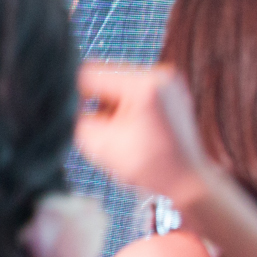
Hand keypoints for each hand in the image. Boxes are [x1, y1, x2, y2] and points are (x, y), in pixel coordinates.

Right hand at [73, 64, 212, 203]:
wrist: (188, 181)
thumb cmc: (149, 168)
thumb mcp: (99, 145)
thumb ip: (75, 118)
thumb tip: (68, 103)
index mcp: (144, 84)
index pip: (89, 74)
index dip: (76, 98)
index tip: (81, 120)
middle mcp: (161, 75)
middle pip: (107, 78)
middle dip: (100, 105)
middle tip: (108, 132)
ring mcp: (170, 81)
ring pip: (120, 85)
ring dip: (113, 107)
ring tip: (125, 133)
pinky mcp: (172, 90)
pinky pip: (137, 91)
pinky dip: (129, 108)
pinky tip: (135, 130)